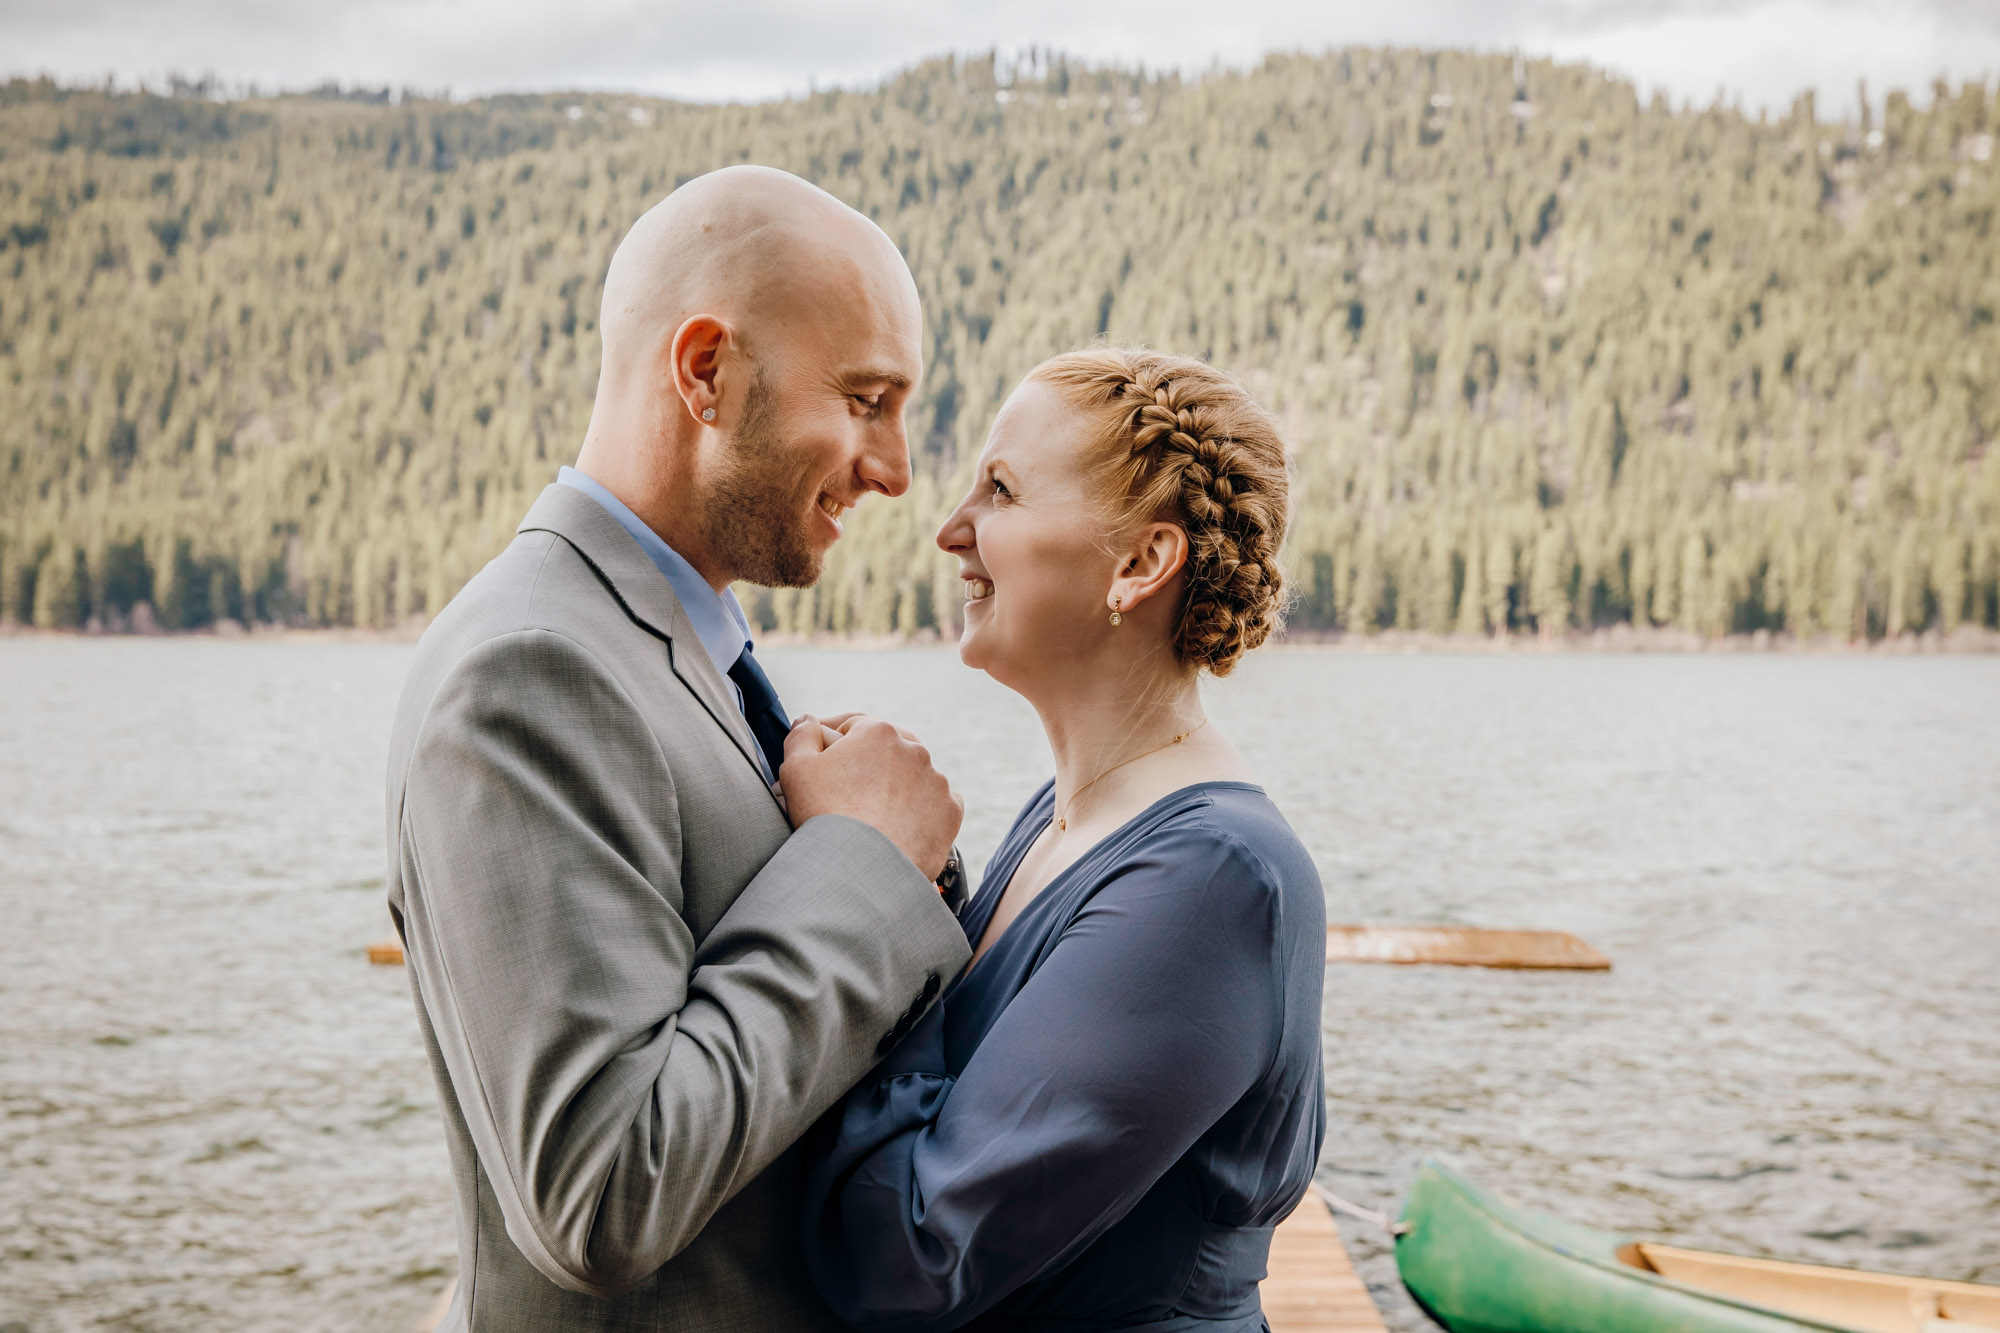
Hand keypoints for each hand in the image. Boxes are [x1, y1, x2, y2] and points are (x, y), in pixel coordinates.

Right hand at [779, 714, 962, 881]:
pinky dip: (918, 812)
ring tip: (870, 814)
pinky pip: (933, 805)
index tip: (821, 757)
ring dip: (894, 786)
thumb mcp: (796, 769)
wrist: (862, 871)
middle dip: (867, 762)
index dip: (832, 739)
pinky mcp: (950, 813)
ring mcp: (937, 782)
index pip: (853, 726)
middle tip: (845, 787)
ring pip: (911, 776)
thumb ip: (801, 735)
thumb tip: (808, 721)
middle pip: (886, 750)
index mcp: (879, 732)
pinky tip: (896, 827)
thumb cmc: (826, 817)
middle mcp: (915, 750)